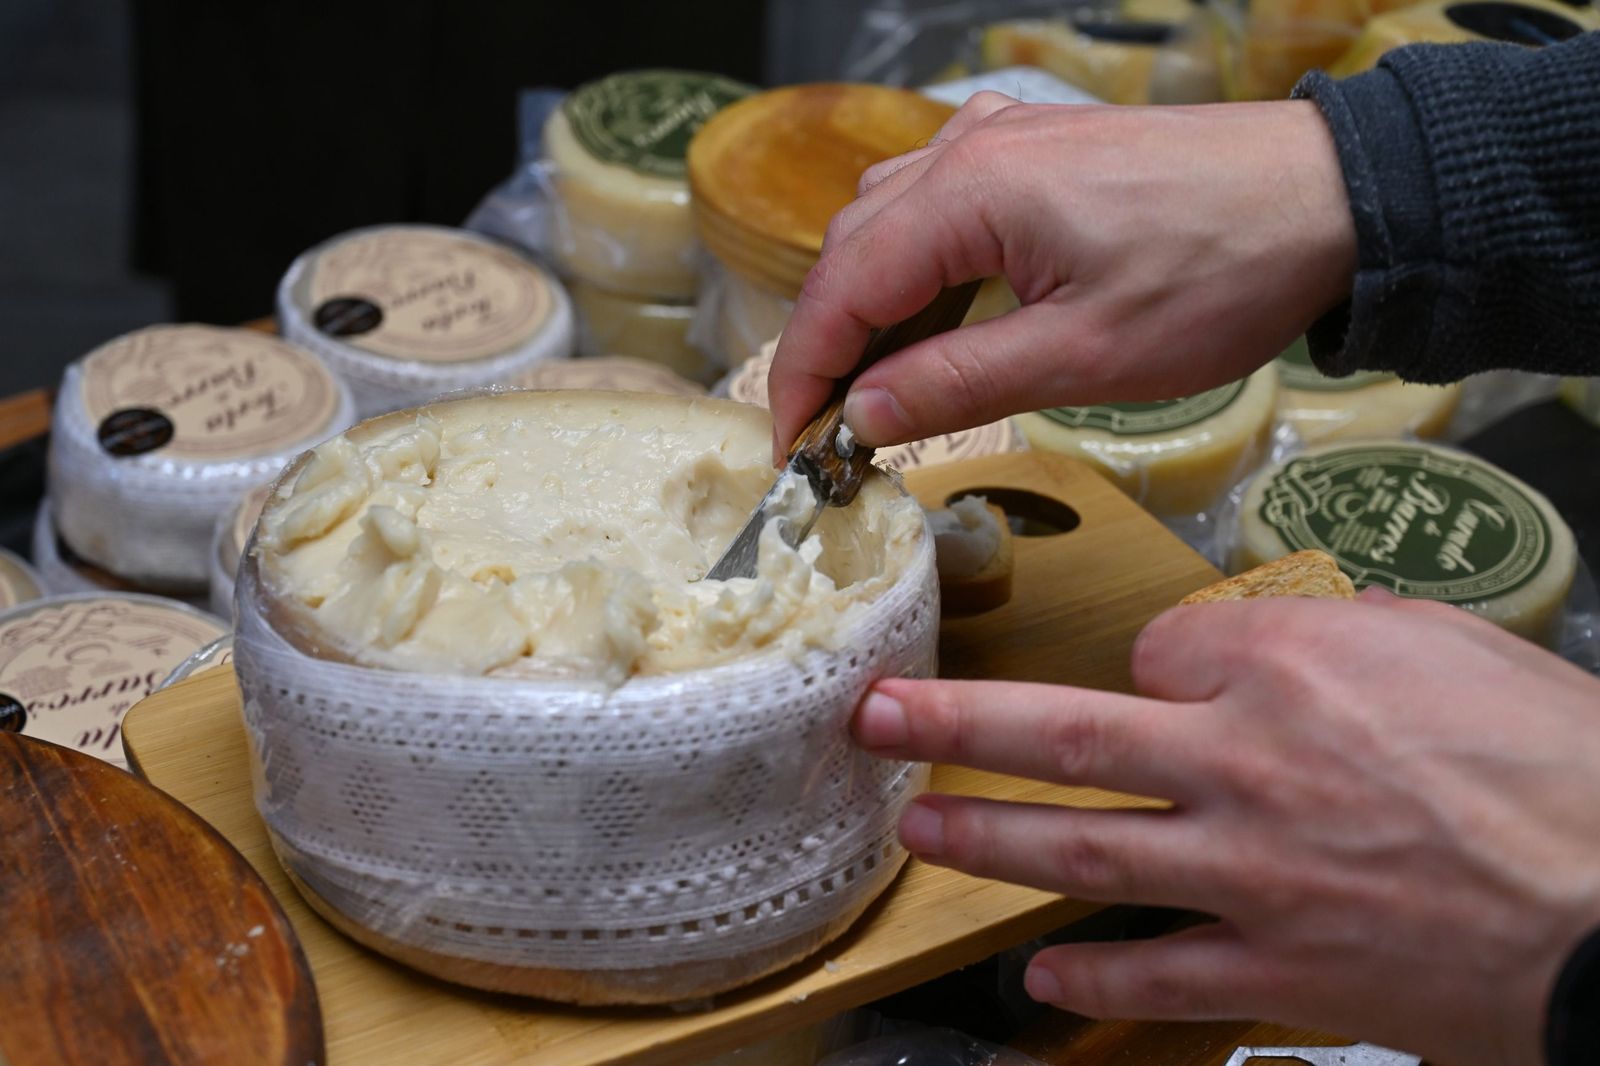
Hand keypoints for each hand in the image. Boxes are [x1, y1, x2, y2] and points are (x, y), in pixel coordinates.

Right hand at [769, 92, 1356, 455]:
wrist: (1336, 197)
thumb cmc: (1221, 274)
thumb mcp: (1083, 358)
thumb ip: (955, 386)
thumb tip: (861, 414)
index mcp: (968, 194)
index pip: (839, 289)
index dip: (803, 376)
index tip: (793, 449)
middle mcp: (969, 149)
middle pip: (851, 249)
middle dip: (828, 344)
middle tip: (833, 432)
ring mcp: (1005, 139)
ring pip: (888, 221)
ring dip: (869, 304)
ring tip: (880, 387)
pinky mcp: (1039, 149)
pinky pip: (940, 201)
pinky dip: (918, 266)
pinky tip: (936, 315)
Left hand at [852, 589, 1599, 1065]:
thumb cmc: (1559, 762)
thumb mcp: (1449, 644)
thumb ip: (1337, 633)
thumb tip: (1274, 644)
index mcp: (1283, 665)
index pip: (1159, 645)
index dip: (1150, 658)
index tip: (1157, 673)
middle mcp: (1239, 763)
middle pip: (1062, 735)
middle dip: (952, 722)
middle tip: (873, 716)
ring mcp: (1246, 875)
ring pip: (1080, 851)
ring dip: (983, 839)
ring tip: (919, 826)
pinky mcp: (1278, 973)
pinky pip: (1158, 975)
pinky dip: (1091, 976)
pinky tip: (1039, 972)